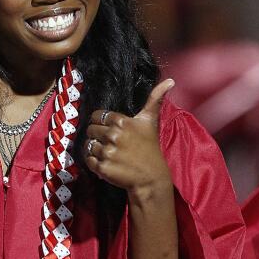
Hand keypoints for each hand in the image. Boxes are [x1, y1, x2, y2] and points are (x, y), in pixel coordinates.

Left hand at [83, 78, 174, 200]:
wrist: (151, 177)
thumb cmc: (150, 148)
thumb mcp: (151, 121)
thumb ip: (155, 99)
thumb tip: (170, 81)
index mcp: (122, 122)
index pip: (97, 116)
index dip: (100, 122)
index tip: (107, 128)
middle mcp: (113, 135)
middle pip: (91, 130)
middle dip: (96, 136)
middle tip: (108, 142)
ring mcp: (107, 152)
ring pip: (88, 145)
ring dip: (94, 149)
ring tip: (107, 153)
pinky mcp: (102, 167)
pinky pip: (88, 160)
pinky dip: (93, 162)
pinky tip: (104, 162)